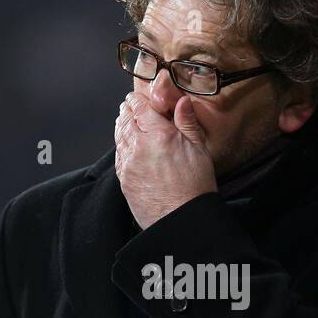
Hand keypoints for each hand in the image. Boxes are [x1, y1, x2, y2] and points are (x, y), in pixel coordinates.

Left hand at [114, 91, 216, 228]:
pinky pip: (118, 156)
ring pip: (119, 137)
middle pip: (126, 120)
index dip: (137, 99)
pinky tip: (124, 144)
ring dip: (121, 125)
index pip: (140, 108)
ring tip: (124, 120)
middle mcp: (139, 146)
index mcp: (158, 134)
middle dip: (127, 110)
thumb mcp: (199, 150)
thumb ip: (187, 122)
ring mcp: (128, 164)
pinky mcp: (124, 180)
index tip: (136, 96)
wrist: (182, 220)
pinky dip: (120, 145)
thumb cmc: (195, 188)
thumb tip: (182, 100)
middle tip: (128, 105)